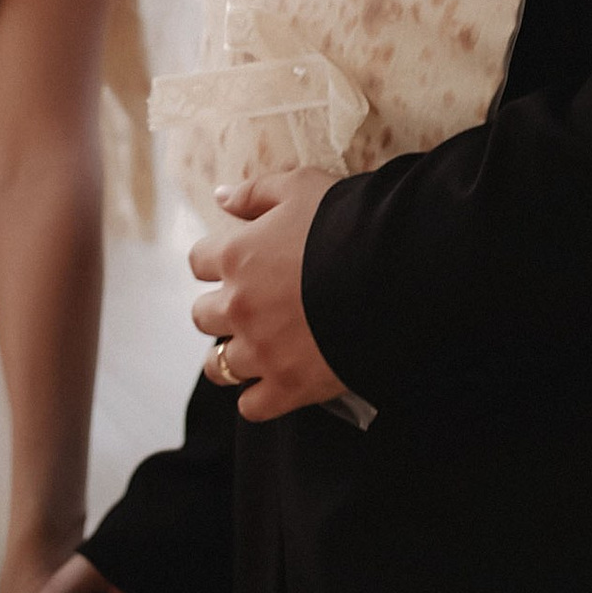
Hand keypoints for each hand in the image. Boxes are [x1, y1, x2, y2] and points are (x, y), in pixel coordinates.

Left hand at [190, 168, 343, 421]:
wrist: (392, 272)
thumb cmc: (346, 223)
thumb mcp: (300, 187)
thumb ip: (255, 192)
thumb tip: (220, 196)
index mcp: (236, 256)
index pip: (199, 262)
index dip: (217, 262)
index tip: (236, 264)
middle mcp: (238, 306)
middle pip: (203, 316)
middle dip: (222, 310)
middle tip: (251, 306)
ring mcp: (260, 351)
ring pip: (219, 366)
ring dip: (230, 357)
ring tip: (253, 351)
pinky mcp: (288, 385)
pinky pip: (251, 406)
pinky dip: (258, 398)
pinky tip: (273, 384)